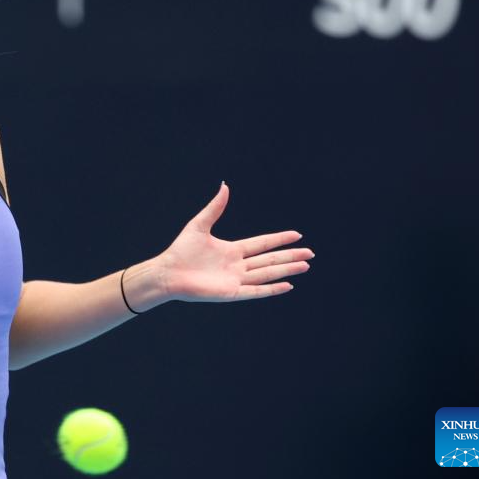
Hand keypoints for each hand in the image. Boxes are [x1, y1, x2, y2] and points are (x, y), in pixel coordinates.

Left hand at [155, 183, 312, 301]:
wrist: (167, 273)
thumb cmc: (180, 250)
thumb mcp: (199, 225)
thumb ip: (215, 208)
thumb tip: (224, 186)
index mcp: (232, 250)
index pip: (262, 244)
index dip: (279, 239)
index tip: (297, 235)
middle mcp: (237, 266)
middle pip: (270, 260)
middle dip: (290, 256)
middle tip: (310, 253)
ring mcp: (236, 280)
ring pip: (267, 274)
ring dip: (286, 270)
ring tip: (305, 266)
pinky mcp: (231, 293)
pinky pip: (256, 290)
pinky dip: (272, 288)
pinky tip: (288, 284)